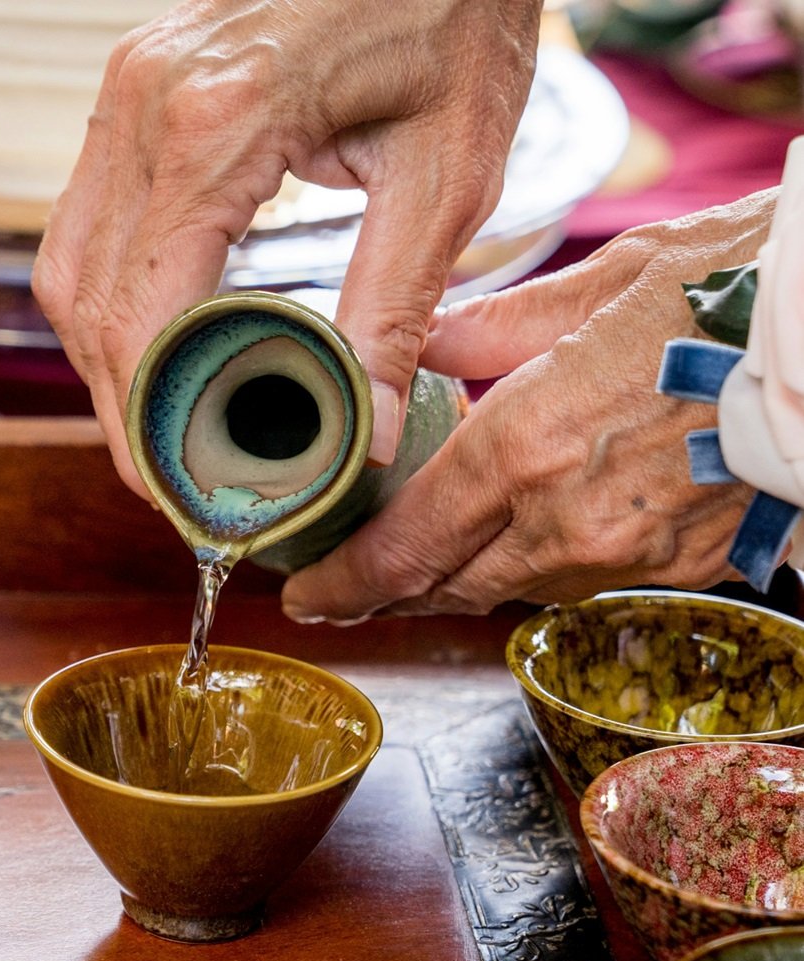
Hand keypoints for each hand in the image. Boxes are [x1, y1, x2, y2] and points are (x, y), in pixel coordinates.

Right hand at [32, 0, 540, 496]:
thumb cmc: (452, 19)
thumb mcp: (446, 171)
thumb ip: (393, 310)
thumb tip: (369, 435)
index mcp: (219, 125)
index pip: (140, 310)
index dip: (147, 418)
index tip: (177, 490)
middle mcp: (146, 102)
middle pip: (84, 297)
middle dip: (118, 402)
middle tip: (168, 475)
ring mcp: (127, 88)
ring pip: (66, 260)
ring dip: (102, 353)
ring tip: (160, 421)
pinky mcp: (132, 86)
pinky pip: (86, 216)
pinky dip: (108, 292)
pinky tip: (158, 337)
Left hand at [280, 191, 779, 622]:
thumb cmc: (740, 286)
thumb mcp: (604, 281)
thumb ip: (495, 328)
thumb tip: (425, 344)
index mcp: (530, 446)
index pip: (406, 545)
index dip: (345, 583)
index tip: (305, 595)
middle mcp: (570, 518)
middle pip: (448, 584)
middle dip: (386, 594)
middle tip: (339, 592)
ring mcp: (632, 551)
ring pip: (514, 588)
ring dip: (460, 579)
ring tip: (415, 565)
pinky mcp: (684, 563)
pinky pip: (583, 579)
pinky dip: (538, 566)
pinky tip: (519, 541)